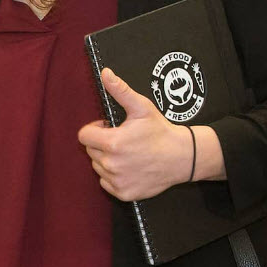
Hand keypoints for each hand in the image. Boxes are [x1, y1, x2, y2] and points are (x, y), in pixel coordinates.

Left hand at [77, 68, 192, 200]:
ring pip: (98, 167)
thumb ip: (121, 90)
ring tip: (127, 153)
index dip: (95, 129)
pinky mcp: (124, 193)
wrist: (183, 157)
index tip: (107, 127)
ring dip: (107, 159)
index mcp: (113, 143)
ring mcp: (117, 181)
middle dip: (101, 143)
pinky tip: (129, 167)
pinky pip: (106, 182)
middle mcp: (112, 164)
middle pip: (90, 151)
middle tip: (122, 140)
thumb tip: (105, 73)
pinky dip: (114, 176)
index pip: (83, 136)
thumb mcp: (142, 108)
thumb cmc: (161, 131)